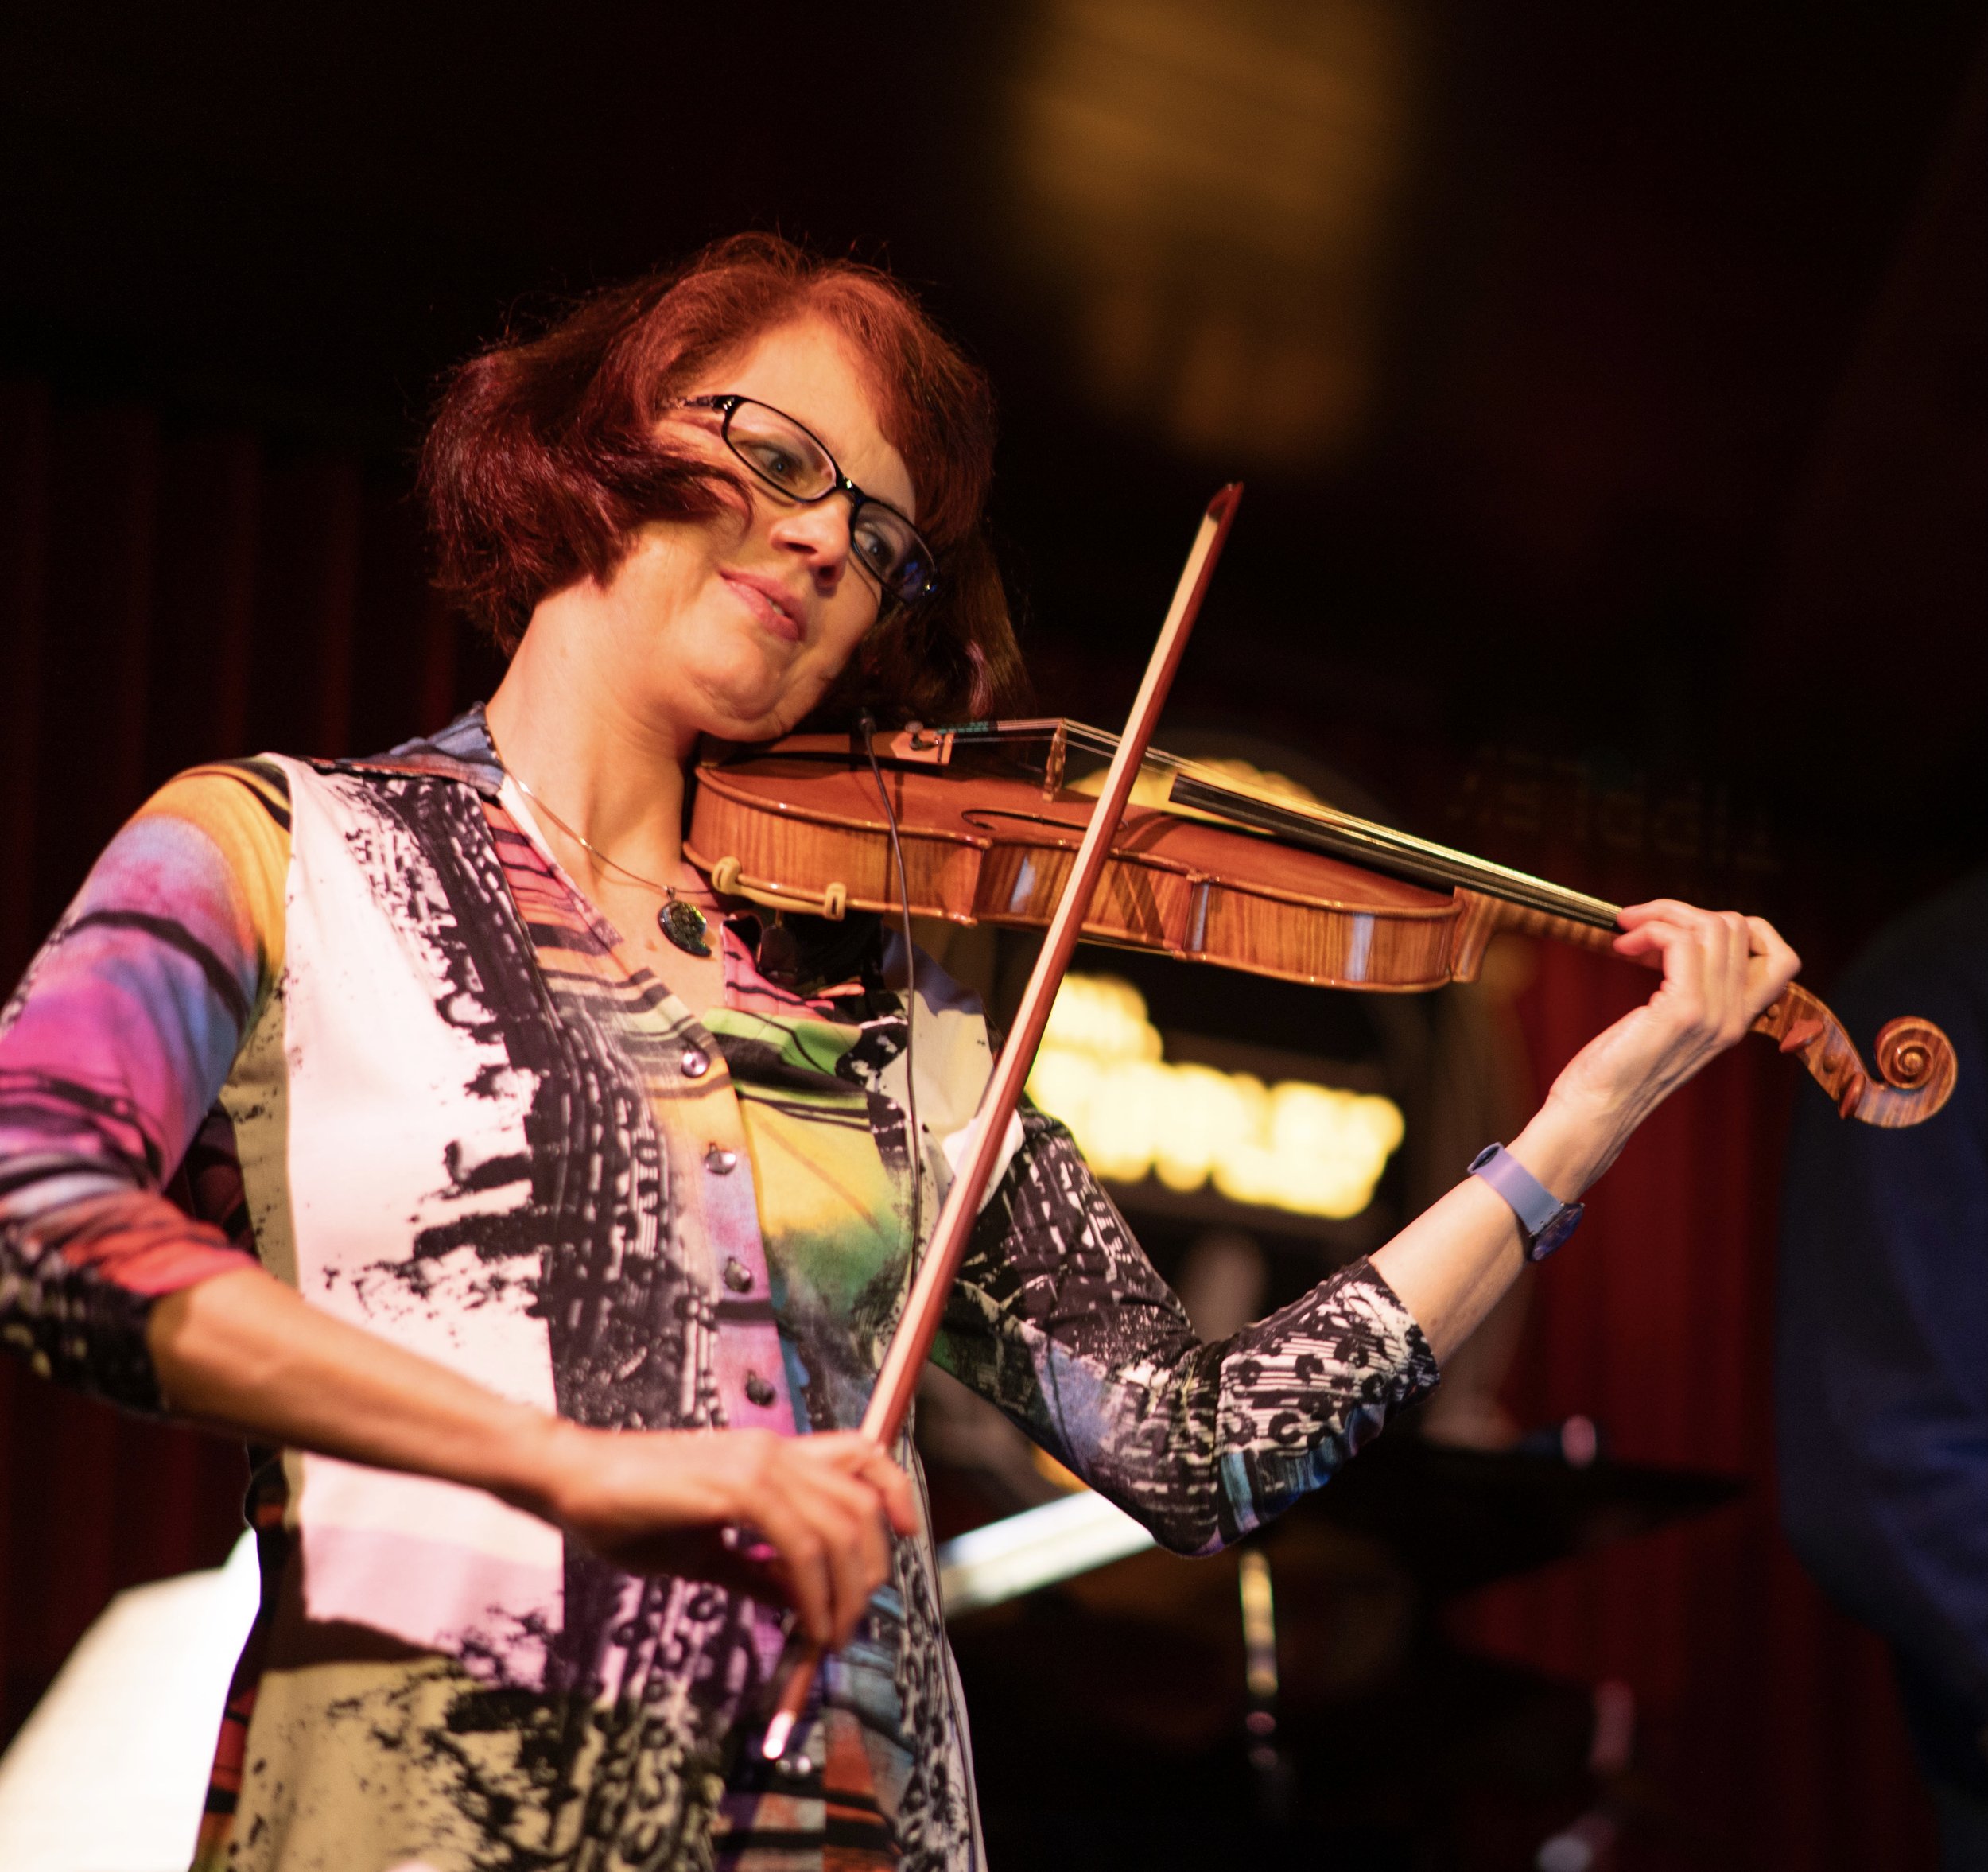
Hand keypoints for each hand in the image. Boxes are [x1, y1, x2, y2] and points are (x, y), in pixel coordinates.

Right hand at [541, 1424, 918, 1649]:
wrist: (572, 1480)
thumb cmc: (628, 1511)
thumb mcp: (706, 1548)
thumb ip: (755, 1569)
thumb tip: (798, 1601)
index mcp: (771, 1455)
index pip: (860, 1455)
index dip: (893, 1492)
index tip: (903, 1537)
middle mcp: (775, 1450)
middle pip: (862, 1504)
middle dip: (869, 1572)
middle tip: (850, 1626)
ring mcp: (758, 1464)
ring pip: (840, 1527)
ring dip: (845, 1593)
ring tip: (828, 1638)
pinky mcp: (736, 1488)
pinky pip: (800, 1545)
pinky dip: (814, 1593)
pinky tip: (805, 1626)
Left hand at [1549, 899, 1800, 1150]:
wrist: (1596, 1110)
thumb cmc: (1616, 1069)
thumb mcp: (1667, 1027)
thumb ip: (1688, 994)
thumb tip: (1676, 940)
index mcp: (1736, 1021)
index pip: (1782, 958)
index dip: (1742, 927)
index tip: (1688, 928)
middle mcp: (1734, 1018)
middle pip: (1740, 928)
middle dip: (1685, 911)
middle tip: (1640, 922)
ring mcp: (1713, 1014)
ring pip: (1714, 927)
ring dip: (1664, 914)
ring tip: (1628, 932)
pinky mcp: (1683, 1011)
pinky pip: (1681, 941)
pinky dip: (1651, 929)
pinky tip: (1624, 946)